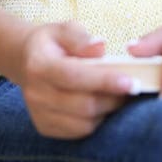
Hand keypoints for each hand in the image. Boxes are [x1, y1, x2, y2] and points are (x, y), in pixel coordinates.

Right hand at [16, 21, 134, 138]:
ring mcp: (39, 114)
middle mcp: (35, 93)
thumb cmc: (52, 42)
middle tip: (134, 88)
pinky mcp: (45, 128)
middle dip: (113, 98)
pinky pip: (78, 132)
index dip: (104, 80)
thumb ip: (81, 38)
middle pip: (82, 104)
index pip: (75, 76)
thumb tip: (100, 47)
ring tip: (121, 96)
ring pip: (83, 123)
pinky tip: (104, 106)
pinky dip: (97, 121)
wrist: (27, 60)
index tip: (131, 82)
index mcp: (39, 65)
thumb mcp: (64, 29)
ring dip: (107, 111)